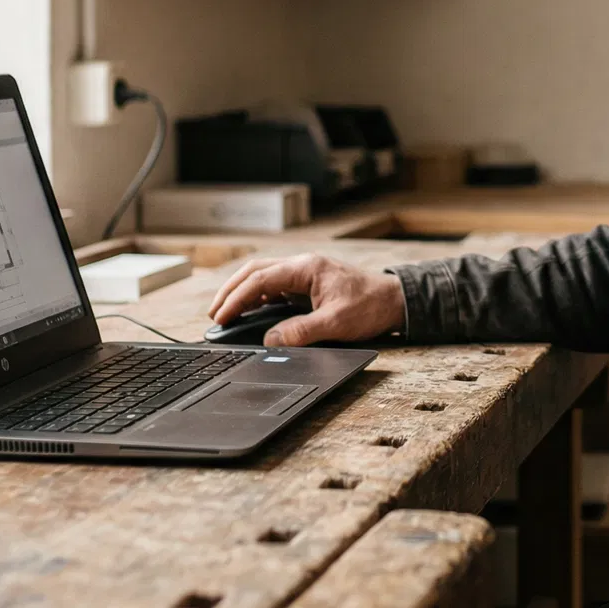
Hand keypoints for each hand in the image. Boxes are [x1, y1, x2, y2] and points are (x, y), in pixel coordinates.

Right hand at [206, 253, 406, 346]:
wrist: (393, 301)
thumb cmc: (370, 306)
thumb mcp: (336, 323)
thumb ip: (302, 332)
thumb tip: (271, 341)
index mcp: (306, 268)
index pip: (260, 280)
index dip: (236, 299)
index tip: (221, 317)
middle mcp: (302, 266)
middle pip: (255, 272)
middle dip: (231, 291)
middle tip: (214, 314)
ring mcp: (304, 274)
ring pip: (263, 277)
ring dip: (243, 293)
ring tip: (225, 314)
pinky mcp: (307, 285)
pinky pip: (275, 287)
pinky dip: (258, 298)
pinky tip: (250, 313)